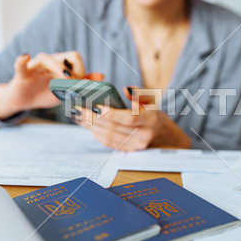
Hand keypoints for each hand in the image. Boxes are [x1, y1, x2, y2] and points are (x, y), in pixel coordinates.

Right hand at [0, 51, 84, 118]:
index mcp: (61, 64)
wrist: (24, 101)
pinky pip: (20, 65)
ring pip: (46, 59)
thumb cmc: (45, 92)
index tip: (80, 86)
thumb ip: (82, 82)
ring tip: (65, 78)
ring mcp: (35, 67)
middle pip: (66, 56)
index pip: (75, 58)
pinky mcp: (22, 75)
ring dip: (57, 67)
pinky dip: (22, 60)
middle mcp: (50, 62)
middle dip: (74, 70)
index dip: (81, 71)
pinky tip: (25, 56)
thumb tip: (101, 75)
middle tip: (75, 84)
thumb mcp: (66, 89)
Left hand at [73, 100, 190, 151]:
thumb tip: (126, 89)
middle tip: (78, 108)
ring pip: (109, 137)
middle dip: (93, 119)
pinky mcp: (128, 151)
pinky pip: (109, 143)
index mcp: (151, 119)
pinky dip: (96, 133)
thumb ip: (140, 93)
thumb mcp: (152, 99)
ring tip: (78, 115)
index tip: (97, 106)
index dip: (112, 114)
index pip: (129, 119)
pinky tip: (86, 124)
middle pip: (114, 128)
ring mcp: (136, 146)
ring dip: (91, 126)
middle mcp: (144, 135)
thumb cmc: (153, 113)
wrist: (163, 134)